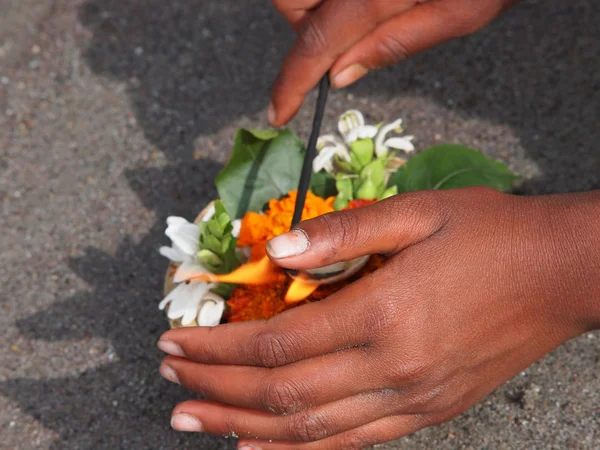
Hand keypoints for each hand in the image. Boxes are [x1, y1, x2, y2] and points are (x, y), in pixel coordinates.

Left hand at [157, 187, 599, 448]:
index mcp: (384, 312)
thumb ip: (342, 234)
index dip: (216, 347)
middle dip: (214, 390)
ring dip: (241, 428)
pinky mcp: (427, 412)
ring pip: (308, 430)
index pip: (275, 344)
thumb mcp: (415, 213)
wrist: (559, 276)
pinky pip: (350, 444)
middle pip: (280, 394)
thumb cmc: (488, 234)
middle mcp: (392, 368)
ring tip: (192, 422)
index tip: (175, 340)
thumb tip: (276, 251)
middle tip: (168, 381)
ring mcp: (411, 400)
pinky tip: (258, 449)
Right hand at [268, 0, 518, 125]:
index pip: (315, 44)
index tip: (278, 114)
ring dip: (315, 7)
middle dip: (305, 29)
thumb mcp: (458, 14)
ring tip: (362, 10)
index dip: (290, 84)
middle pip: (291, 3)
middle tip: (346, 39)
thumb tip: (338, 77)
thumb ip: (392, 44)